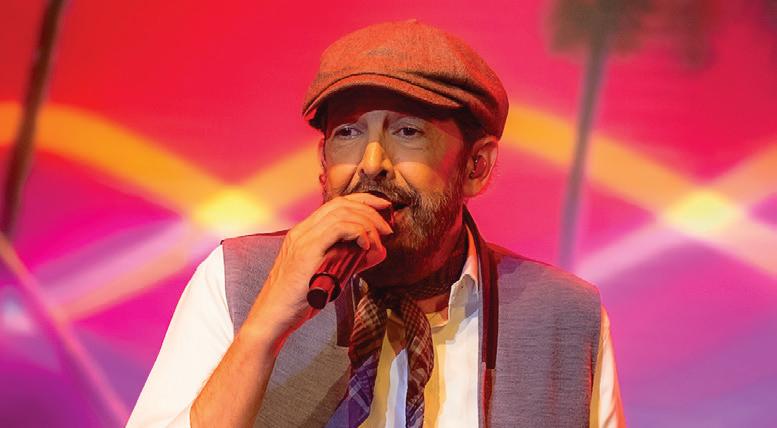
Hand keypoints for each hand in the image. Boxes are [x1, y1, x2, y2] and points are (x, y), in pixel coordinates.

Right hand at [241, 193, 392, 353]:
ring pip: (341, 213)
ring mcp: (303, 238)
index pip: (337, 204)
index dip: (363, 202)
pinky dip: (357, 232)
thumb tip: (375, 252)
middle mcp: (302, 230)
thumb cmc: (299, 300)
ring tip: (380, 241)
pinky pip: (337, 229)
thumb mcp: (328, 275)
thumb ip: (349, 260)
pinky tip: (366, 245)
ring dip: (368, 223)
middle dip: (371, 210)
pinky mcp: (306, 251)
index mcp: (305, 232)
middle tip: (388, 229)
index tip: (383, 210)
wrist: (273, 317)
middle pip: (342, 203)